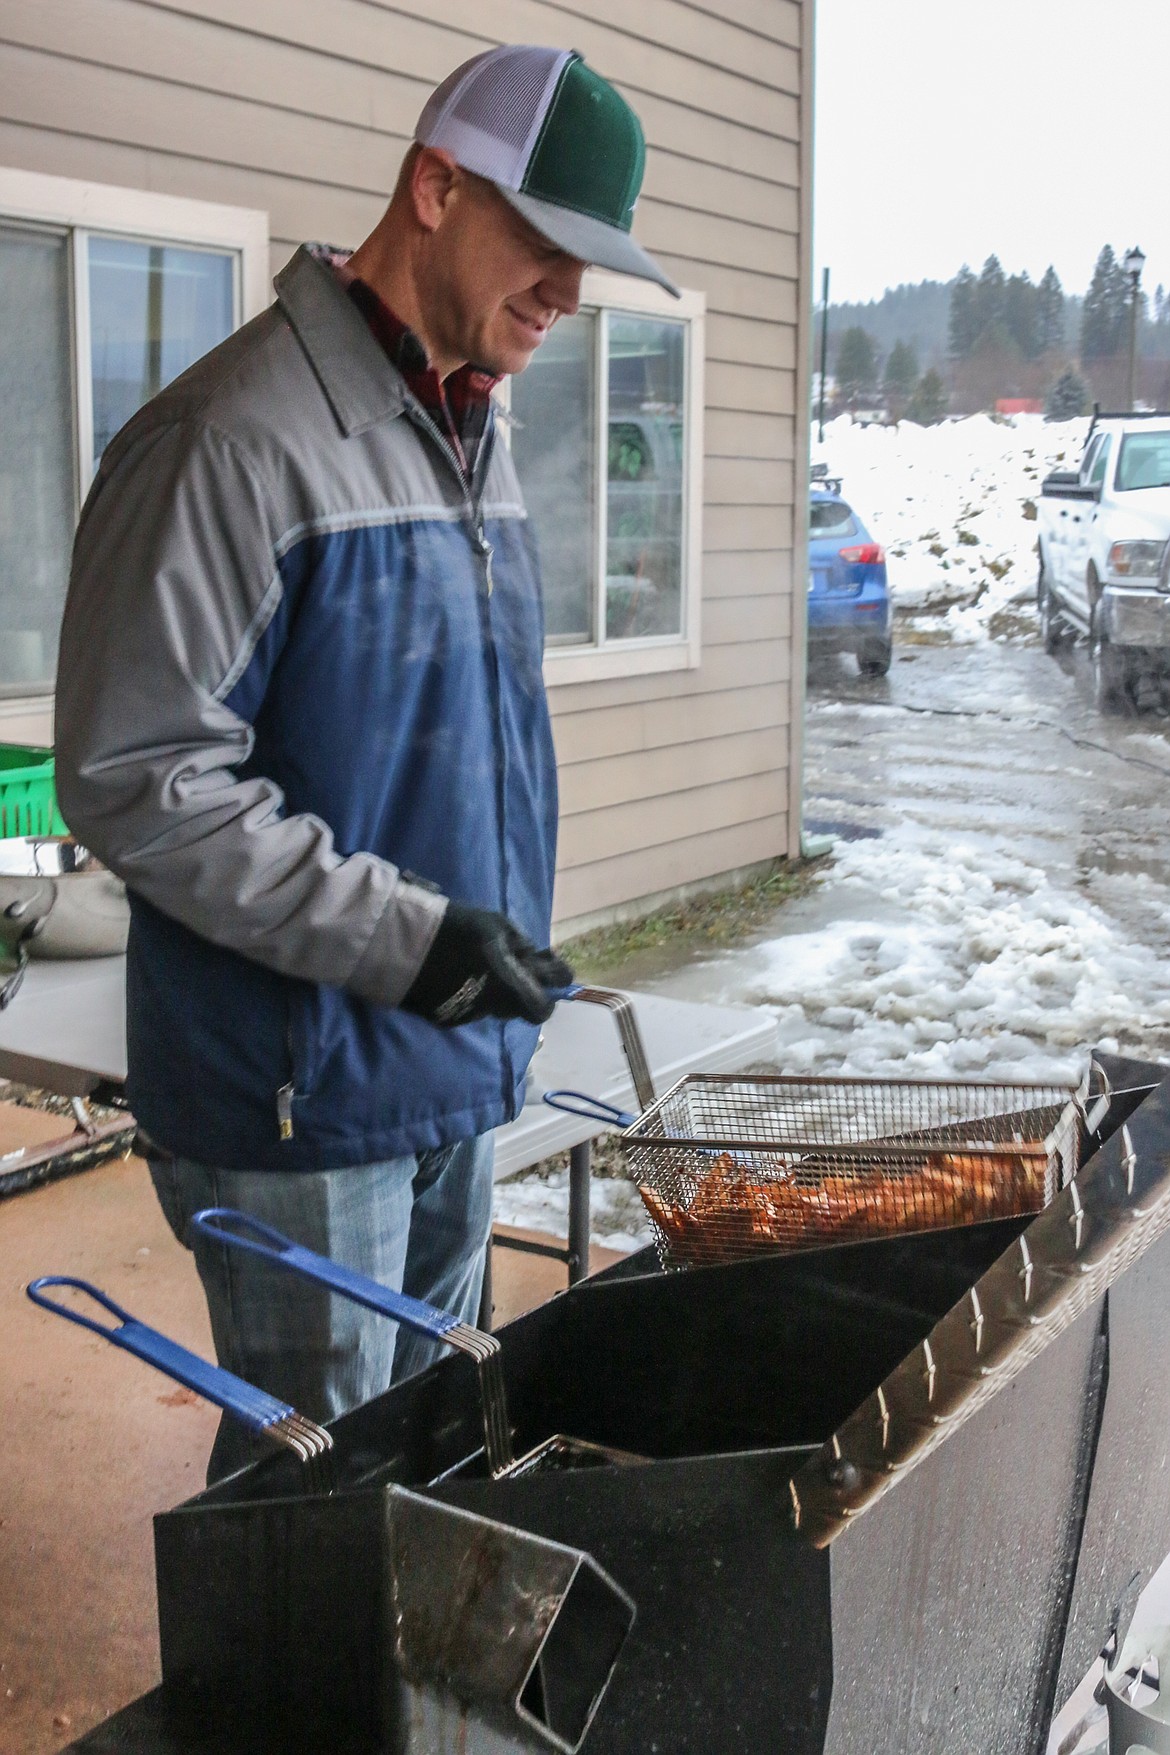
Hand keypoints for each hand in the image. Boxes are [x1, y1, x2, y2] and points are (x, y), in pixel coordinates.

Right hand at [400, 901, 573, 1026]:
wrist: (400, 945)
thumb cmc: (453, 928)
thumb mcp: (494, 924)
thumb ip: (520, 943)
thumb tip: (532, 955)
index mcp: (510, 986)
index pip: (545, 1008)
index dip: (550, 992)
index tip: (547, 975)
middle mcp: (492, 1007)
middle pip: (521, 1008)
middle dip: (523, 990)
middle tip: (512, 969)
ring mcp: (468, 1015)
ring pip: (494, 1007)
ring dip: (495, 991)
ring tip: (475, 967)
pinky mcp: (446, 1018)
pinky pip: (470, 1008)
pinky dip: (470, 995)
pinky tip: (454, 976)